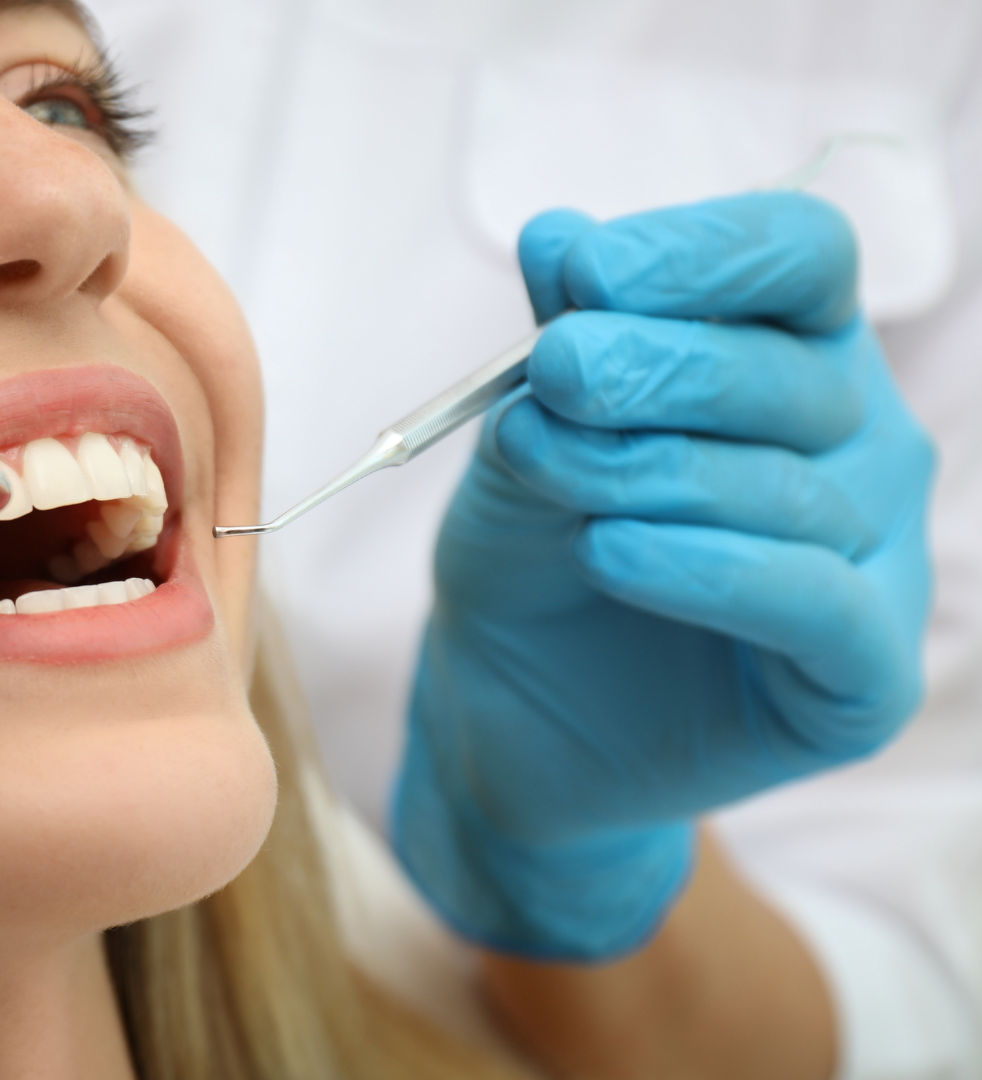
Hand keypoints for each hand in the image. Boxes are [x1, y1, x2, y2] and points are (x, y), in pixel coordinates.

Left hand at [392, 193, 935, 959]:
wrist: (504, 709)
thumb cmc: (528, 555)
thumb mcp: (522, 438)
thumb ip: (554, 348)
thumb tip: (559, 233)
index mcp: (792, 352)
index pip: (801, 257)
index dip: (704, 252)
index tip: (583, 273)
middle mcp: (860, 443)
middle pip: (793, 371)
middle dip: (655, 364)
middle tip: (552, 373)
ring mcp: (877, 559)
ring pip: (793, 490)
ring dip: (648, 469)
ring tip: (541, 466)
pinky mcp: (863, 677)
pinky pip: (813, 602)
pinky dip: (706, 569)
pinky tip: (607, 549)